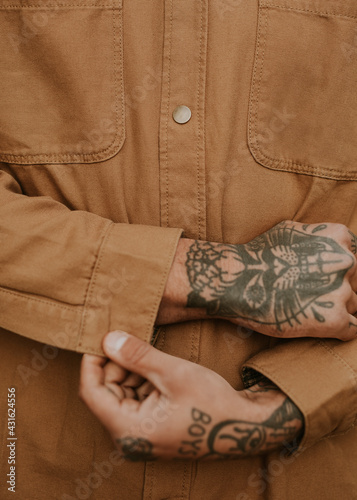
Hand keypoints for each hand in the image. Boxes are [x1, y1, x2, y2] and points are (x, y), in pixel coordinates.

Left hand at [79, 331, 302, 460]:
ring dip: (131, 371)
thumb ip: (137, 355)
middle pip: (106, 392)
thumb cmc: (213, 403)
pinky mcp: (152, 428)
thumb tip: (108, 338)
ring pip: (121, 394)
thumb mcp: (173, 372)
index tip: (101, 337)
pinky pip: (135, 400)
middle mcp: (130, 437)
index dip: (92, 362)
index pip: (92, 393)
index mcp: (130, 430)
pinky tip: (157, 367)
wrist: (245, 427)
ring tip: (150, 353)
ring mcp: (142, 434)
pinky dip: (142, 380)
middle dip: (116, 364)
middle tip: (130, 338)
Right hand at [183, 221, 356, 339]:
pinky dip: (338, 330)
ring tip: (309, 309)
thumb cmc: (258, 254)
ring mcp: (341, 291)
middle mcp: (346, 262)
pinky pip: (353, 330)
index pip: (355, 258)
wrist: (238, 279)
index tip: (325, 278)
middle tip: (314, 294)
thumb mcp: (292, 230)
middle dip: (338, 289)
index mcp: (338, 238)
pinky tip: (319, 325)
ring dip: (336, 309)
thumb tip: (334, 245)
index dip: (339, 270)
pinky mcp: (334, 320)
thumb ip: (319, 237)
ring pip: (355, 305)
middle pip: (356, 282)